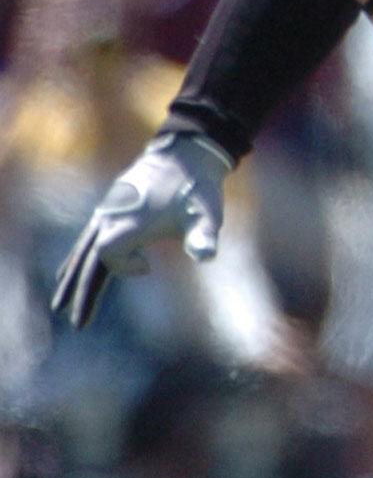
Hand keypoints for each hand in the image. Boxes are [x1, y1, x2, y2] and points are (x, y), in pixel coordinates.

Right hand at [51, 132, 232, 327]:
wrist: (188, 153)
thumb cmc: (198, 187)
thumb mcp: (207, 214)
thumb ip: (204, 236)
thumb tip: (206, 256)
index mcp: (131, 220)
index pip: (108, 254)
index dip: (124, 267)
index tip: (149, 267)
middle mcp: (112, 215)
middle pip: (88, 259)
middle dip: (82, 292)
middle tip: (77, 325)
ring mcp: (109, 211)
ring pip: (84, 250)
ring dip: (73, 278)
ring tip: (60, 305)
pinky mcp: (112, 208)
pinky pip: (88, 239)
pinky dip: (77, 259)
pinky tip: (67, 273)